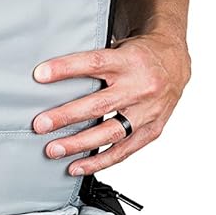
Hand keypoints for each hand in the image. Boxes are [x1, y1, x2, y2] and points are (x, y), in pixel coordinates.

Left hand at [31, 30, 190, 176]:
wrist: (175, 63)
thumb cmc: (140, 56)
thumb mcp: (119, 48)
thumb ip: (94, 63)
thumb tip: (52, 75)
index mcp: (129, 61)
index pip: (94, 63)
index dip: (66, 69)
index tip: (40, 75)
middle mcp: (140, 87)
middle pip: (100, 104)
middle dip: (66, 116)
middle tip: (41, 124)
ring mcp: (148, 111)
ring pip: (111, 132)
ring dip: (79, 144)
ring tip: (54, 150)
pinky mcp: (152, 130)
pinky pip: (124, 150)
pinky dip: (99, 161)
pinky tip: (77, 166)